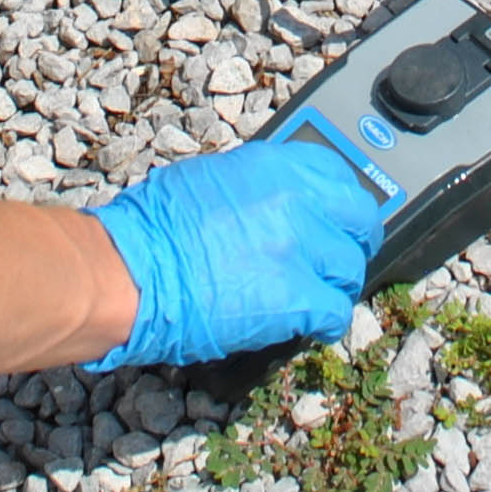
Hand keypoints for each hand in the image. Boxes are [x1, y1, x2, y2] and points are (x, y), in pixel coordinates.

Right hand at [85, 136, 385, 370]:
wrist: (131, 271)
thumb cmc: (151, 227)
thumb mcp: (210, 179)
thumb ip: (255, 187)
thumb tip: (272, 203)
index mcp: (273, 165)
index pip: (336, 173)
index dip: (339, 201)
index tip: (335, 217)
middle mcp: (295, 200)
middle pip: (359, 217)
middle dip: (352, 239)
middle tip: (337, 258)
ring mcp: (300, 249)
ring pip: (350, 268)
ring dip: (335, 283)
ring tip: (316, 295)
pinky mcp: (297, 298)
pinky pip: (335, 312)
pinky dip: (326, 322)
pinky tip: (310, 325)